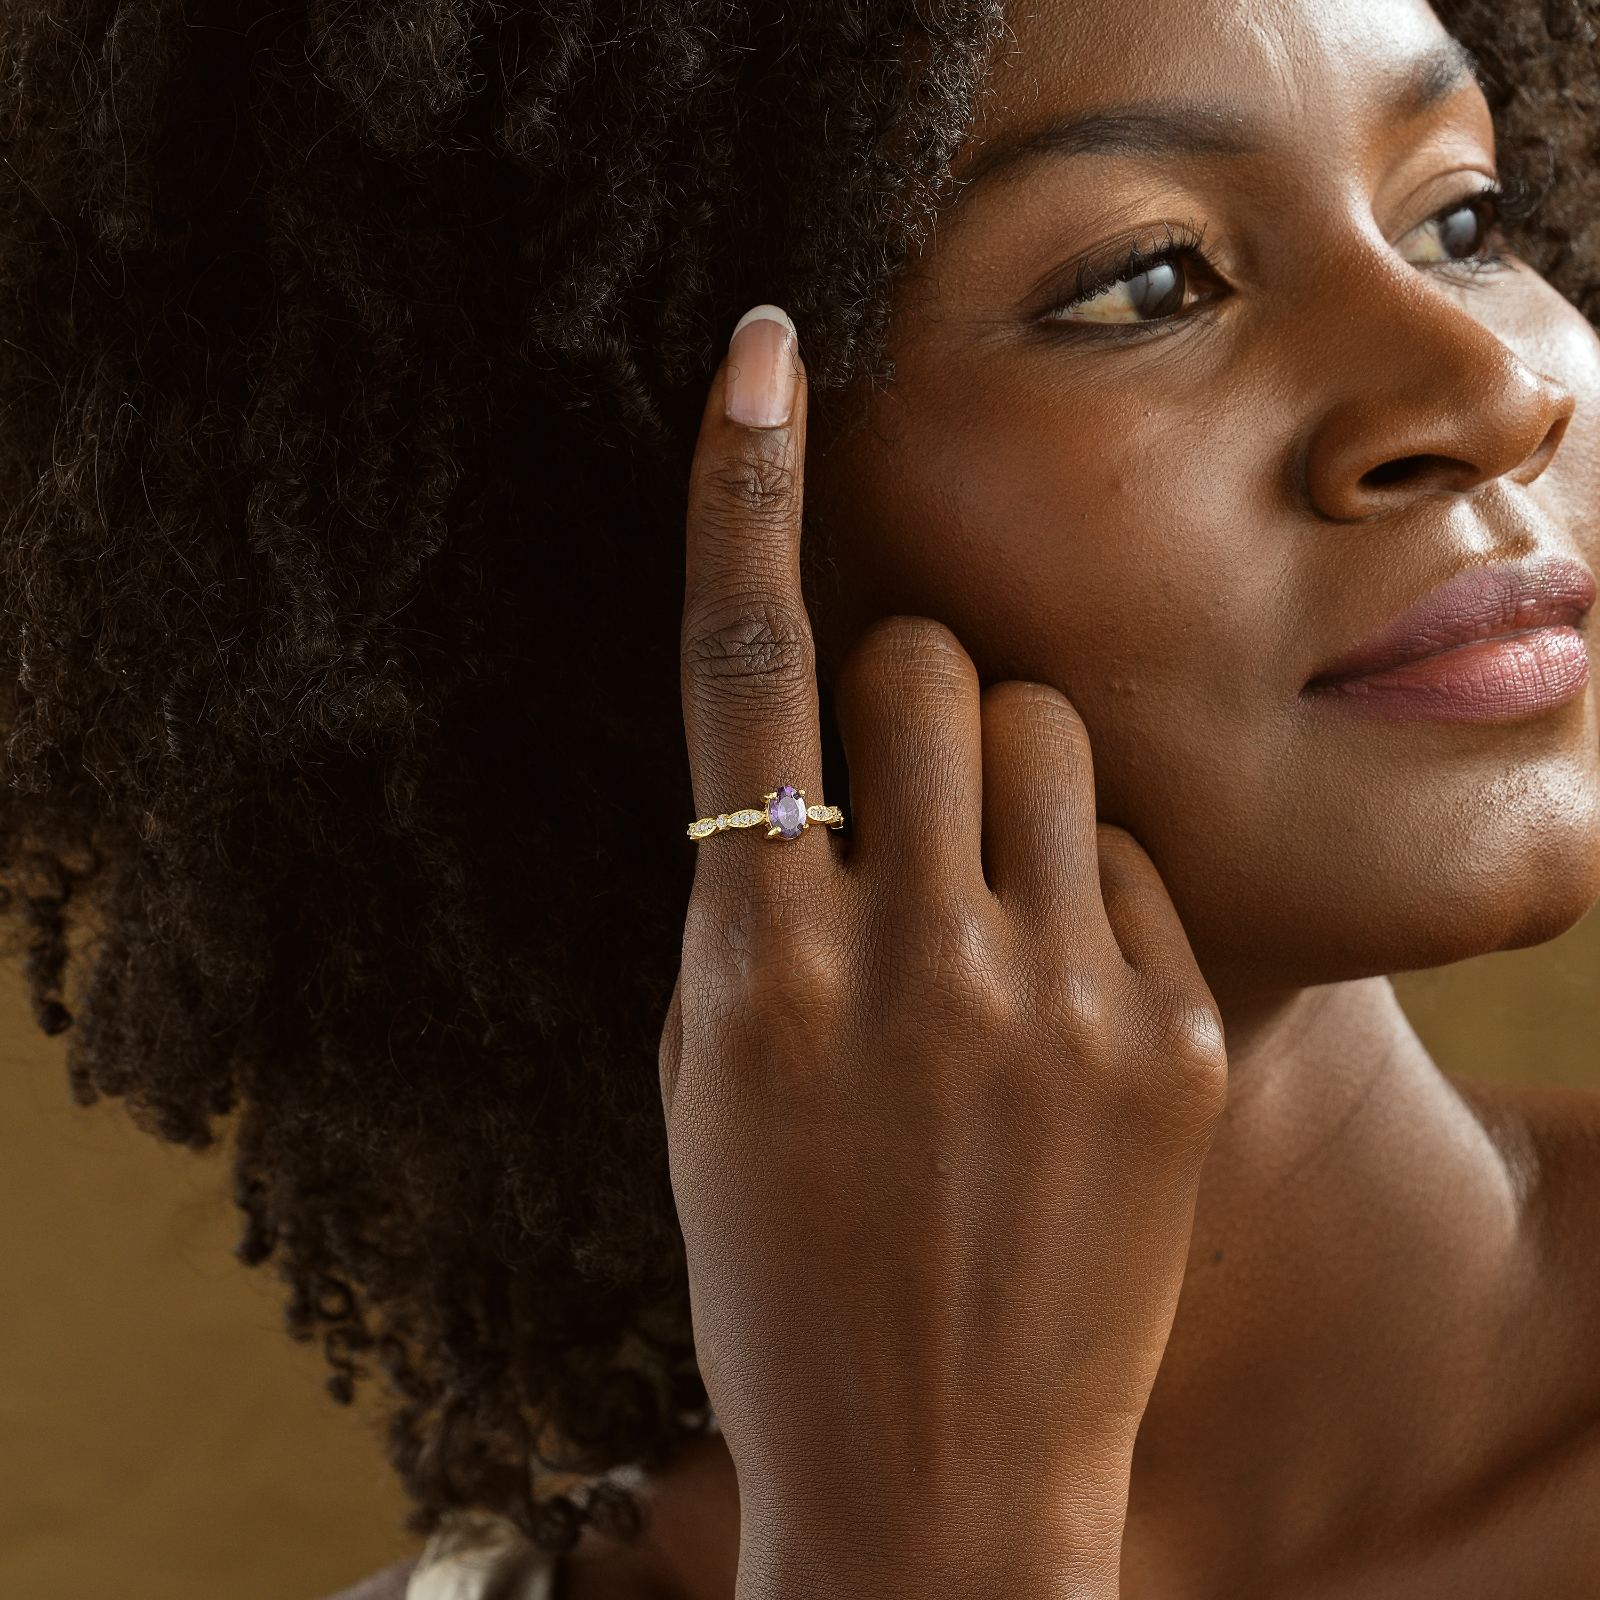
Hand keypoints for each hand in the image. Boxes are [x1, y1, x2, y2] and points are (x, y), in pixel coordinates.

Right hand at [659, 304, 1228, 1599]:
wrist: (940, 1481)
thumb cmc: (785, 1278)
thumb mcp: (714, 1084)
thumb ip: (753, 910)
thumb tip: (810, 773)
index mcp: (755, 971)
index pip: (745, 674)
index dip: (741, 495)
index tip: (760, 359)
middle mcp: (907, 962)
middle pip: (923, 663)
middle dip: (906, 685)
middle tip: (902, 787)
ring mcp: (1056, 1001)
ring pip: (1041, 734)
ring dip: (1000, 777)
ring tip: (986, 902)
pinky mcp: (1173, 1042)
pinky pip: (1130, 861)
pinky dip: (1086, 887)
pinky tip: (1063, 1003)